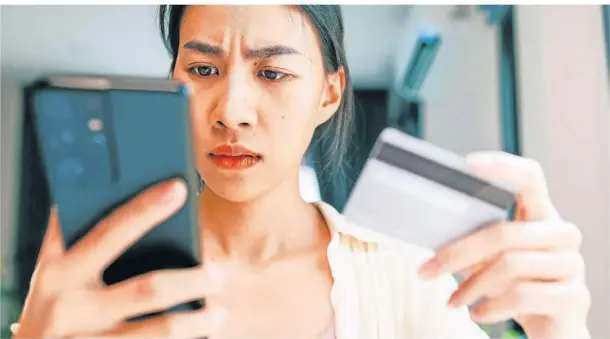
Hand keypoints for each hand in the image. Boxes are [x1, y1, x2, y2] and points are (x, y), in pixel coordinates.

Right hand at [13, 179, 226, 338]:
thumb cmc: (49, 308)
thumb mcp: (52, 273)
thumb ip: (75, 239)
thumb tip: (116, 191)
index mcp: (59, 272)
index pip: (108, 231)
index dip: (144, 209)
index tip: (178, 188)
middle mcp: (70, 307)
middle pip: (148, 289)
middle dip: (193, 280)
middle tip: (218, 273)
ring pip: (160, 330)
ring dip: (197, 321)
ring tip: (218, 313)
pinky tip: (199, 336)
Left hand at [418, 152, 590, 338]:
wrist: (552, 328)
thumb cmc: (515, 284)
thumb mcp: (490, 259)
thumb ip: (472, 239)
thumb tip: (430, 225)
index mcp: (540, 215)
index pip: (530, 177)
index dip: (502, 167)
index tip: (467, 164)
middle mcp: (561, 234)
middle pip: (503, 232)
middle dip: (457, 254)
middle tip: (426, 271)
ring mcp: (572, 265)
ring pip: (509, 266)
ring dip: (471, 287)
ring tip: (452, 301)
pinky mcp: (574, 297)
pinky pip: (523, 296)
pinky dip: (492, 307)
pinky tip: (478, 313)